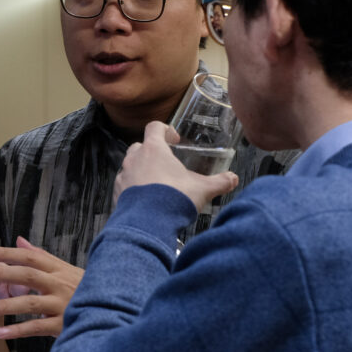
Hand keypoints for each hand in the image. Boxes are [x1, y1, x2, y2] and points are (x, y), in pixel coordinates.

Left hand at [0, 237, 82, 338]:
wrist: (112, 311)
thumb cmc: (83, 290)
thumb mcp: (66, 270)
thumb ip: (42, 257)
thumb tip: (19, 240)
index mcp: (58, 270)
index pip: (30, 257)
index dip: (6, 253)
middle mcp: (60, 284)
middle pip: (27, 275)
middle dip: (1, 273)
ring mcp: (63, 305)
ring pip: (30, 303)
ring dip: (5, 305)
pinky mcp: (64, 325)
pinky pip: (37, 327)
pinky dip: (18, 330)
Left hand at [115, 121, 238, 210]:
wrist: (148, 224)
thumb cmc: (174, 199)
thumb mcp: (202, 189)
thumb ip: (219, 182)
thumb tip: (234, 179)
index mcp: (153, 149)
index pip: (154, 127)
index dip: (165, 130)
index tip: (174, 140)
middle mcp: (134, 159)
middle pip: (140, 146)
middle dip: (151, 152)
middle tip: (165, 164)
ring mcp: (123, 176)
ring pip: (129, 166)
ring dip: (140, 171)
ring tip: (156, 184)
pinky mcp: (117, 194)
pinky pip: (123, 186)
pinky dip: (133, 189)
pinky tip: (145, 201)